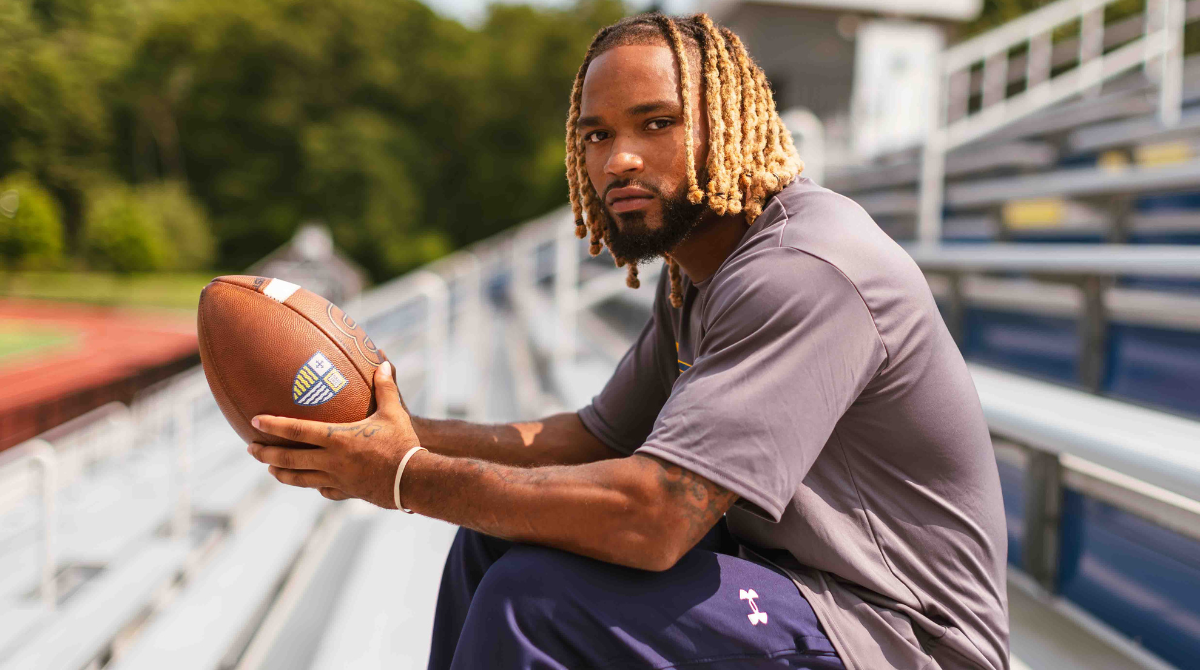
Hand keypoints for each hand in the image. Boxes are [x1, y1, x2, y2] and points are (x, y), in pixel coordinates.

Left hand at [248, 361, 420, 508]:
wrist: (413, 480)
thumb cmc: (403, 443)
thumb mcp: (394, 413)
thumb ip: (385, 388)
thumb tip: (383, 363)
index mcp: (337, 439)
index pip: (296, 431)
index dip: (273, 425)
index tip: (253, 422)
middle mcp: (331, 461)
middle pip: (289, 458)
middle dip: (266, 453)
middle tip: (251, 449)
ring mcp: (337, 480)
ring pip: (301, 479)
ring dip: (282, 473)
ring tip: (271, 470)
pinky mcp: (348, 492)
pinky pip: (325, 491)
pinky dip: (315, 487)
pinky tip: (313, 486)